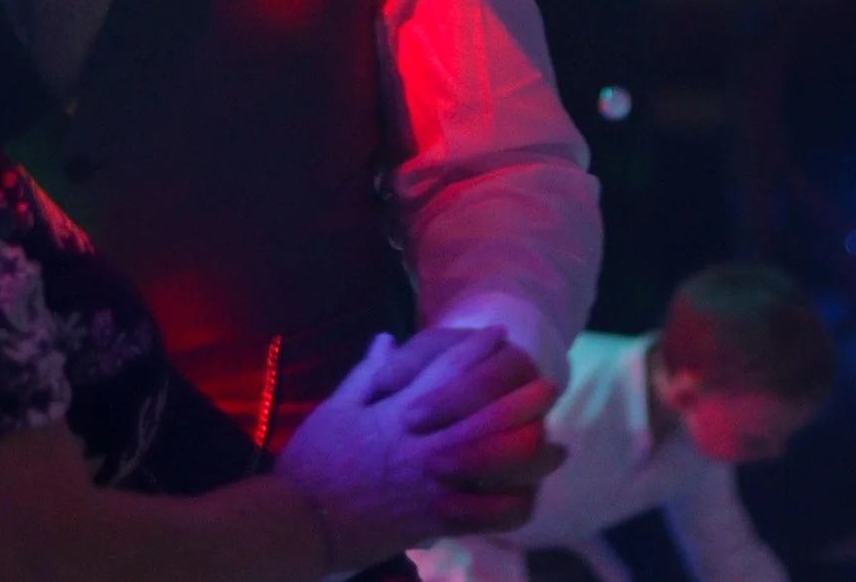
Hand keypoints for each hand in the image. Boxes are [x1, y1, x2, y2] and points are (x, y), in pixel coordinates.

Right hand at [276, 329, 560, 569]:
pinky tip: (528, 500)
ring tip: (555, 448)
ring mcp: (431, 483)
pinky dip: (511, 507)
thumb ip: (367, 374)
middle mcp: (422, 443)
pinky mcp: (433, 521)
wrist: (300, 520)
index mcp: (398, 412)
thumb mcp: (336, 409)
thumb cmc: (314, 461)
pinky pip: (484, 515)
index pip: (445, 372)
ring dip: (530, 453)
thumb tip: (386, 340)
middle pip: (485, 414)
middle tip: (549, 387)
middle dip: (522, 398)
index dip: (476, 349)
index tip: (500, 334)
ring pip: (494, 464)